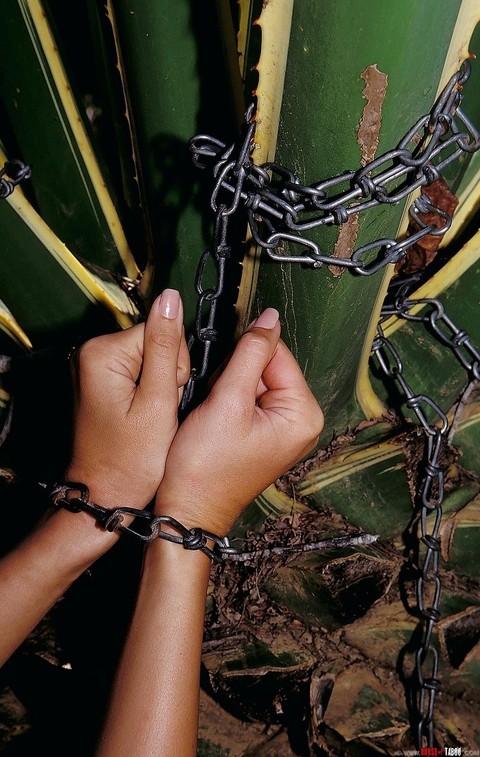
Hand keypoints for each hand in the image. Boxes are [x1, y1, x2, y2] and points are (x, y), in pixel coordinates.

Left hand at [67, 289, 188, 508]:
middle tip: (157, 413)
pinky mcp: (101, 382)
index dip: (176, 365)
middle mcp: (91, 354)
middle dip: (169, 376)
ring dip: (161, 387)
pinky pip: (141, 374)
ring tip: (149, 419)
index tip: (166, 397)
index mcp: (102, 353)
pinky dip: (150, 395)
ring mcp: (94, 369)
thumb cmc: (131, 459)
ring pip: (153, 359)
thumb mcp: (159, 400)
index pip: (161, 331)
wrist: (107, 494)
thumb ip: (167, 346)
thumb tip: (171, 298)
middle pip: (156, 343)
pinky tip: (143, 417)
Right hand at [155, 308, 322, 534]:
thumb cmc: (206, 467)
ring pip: (251, 380)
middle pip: (266, 366)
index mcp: (303, 414)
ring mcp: (282, 429)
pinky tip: (215, 421)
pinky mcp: (263, 434)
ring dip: (227, 389)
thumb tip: (269, 318)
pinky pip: (245, 399)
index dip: (243, 356)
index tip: (221, 376)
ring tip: (214, 416)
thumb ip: (250, 353)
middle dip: (234, 376)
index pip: (278, 353)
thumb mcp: (228, 401)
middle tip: (217, 404)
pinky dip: (226, 402)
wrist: (187, 509)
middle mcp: (300, 421)